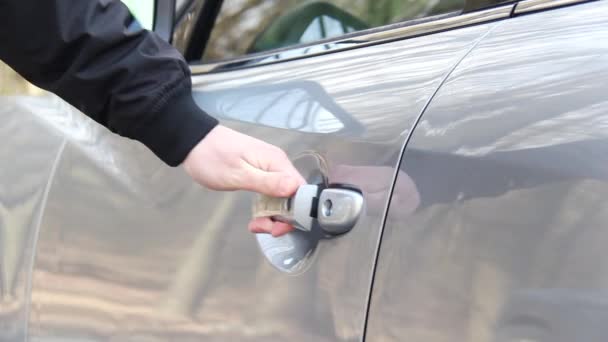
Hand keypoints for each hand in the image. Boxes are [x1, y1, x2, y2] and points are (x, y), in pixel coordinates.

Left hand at [183, 125, 304, 235]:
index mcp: (277, 162)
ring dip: (273, 215)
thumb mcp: (238, 174)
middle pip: (293, 196)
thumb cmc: (213, 158)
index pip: (301, 190)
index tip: (278, 227)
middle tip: (262, 228)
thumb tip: (295, 189)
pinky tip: (255, 217)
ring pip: (283, 197)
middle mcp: (278, 164)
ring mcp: (270, 168)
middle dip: (282, 217)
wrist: (194, 141)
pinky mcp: (261, 172)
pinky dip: (266, 207)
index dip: (295, 212)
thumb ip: (268, 183)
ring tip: (255, 225)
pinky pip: (272, 193)